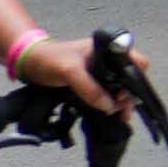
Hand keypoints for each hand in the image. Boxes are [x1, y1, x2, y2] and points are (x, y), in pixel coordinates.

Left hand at [11, 28, 130, 116]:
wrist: (30, 62)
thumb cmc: (49, 59)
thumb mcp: (70, 72)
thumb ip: (89, 87)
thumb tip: (109, 106)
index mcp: (109, 49)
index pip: (137, 62)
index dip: (136, 79)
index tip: (126, 95)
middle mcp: (109, 59)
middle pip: (130, 78)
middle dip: (129, 95)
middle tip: (122, 112)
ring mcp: (101, 71)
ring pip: (119, 87)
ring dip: (120, 102)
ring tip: (120, 117)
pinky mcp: (92, 81)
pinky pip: (107, 92)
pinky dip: (110, 103)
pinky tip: (110, 114)